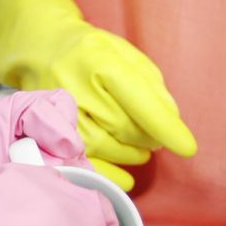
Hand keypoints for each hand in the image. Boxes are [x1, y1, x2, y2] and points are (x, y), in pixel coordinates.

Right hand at [0, 0, 195, 190]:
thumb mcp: (124, 54)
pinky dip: (109, 174)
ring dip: (132, 153)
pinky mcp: (46, 130)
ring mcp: (56, 110)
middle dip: (149, 138)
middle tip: (157, 137)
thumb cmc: (89, 52)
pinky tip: (126, 177)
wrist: (37, 49)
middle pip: (124, 126)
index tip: (187, 147)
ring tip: (141, 147)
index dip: (165, 126)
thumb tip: (169, 120)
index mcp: (98, 59)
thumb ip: (150, 84)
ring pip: (104, 146)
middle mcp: (74, 84)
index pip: (138, 99)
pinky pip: (81, 161)